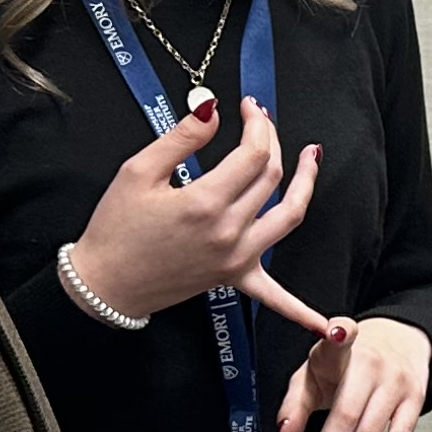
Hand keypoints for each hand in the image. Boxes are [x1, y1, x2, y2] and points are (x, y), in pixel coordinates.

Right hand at [63, 95, 345, 334]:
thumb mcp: (137, 172)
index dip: (257, 123)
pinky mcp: (233, 278)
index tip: (248, 106)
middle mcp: (228, 232)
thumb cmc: (115, 228)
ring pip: (289, 216)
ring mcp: (236, 258)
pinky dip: (302, 311)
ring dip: (305, 184)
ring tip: (311, 158)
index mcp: (205, 203)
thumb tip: (212, 108)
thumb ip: (181, 138)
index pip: (253, 153)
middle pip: (272, 177)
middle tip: (261, 120)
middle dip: (272, 141)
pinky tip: (327, 325)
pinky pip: (275, 296)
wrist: (104, 283)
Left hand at [284, 315, 431, 431]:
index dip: (340, 334)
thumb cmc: (351, 359)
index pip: (342, 337)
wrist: (400, 340)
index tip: (336, 333)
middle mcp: (374, 364)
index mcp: (344, 349)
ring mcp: (398, 384)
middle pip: (348, 415)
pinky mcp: (415, 401)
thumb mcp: (316, 368)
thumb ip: (295, 401)